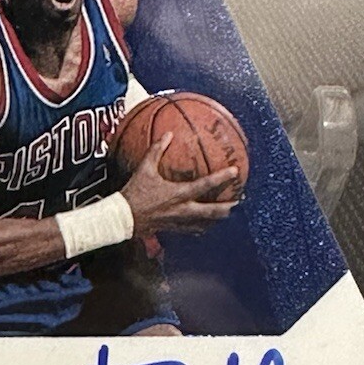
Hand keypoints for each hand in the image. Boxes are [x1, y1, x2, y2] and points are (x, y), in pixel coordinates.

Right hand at [121, 134, 238, 236]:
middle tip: (239, 201)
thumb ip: (156, 150)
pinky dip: (201, 227)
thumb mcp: (144, 169)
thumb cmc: (134, 193)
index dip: (222, 178)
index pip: (206, 185)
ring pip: (205, 223)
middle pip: (212, 211)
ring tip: (228, 214)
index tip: (235, 171)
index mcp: (179, 193)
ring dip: (217, 218)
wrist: (123, 218)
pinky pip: (192, 230)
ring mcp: (179, 221)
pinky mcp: (173, 229)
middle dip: (227, 207)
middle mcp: (183, 209)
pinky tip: (205, 226)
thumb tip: (167, 134)